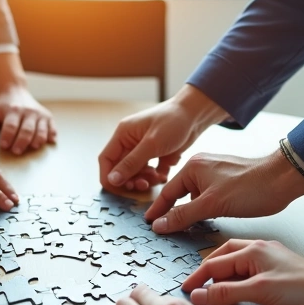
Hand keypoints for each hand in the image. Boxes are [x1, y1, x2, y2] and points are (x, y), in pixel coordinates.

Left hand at [0, 85, 56, 154]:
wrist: (15, 91)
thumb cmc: (2, 107)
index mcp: (13, 111)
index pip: (11, 125)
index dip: (8, 136)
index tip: (4, 146)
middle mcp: (28, 112)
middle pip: (27, 129)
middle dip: (22, 141)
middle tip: (16, 151)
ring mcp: (39, 114)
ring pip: (41, 130)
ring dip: (38, 139)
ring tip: (32, 147)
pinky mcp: (48, 117)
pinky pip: (52, 127)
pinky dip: (51, 135)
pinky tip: (49, 141)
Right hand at [98, 85, 227, 190]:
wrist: (196, 114)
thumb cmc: (173, 121)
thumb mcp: (151, 144)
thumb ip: (131, 163)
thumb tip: (112, 179)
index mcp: (123, 135)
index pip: (107, 159)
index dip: (109, 176)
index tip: (118, 189)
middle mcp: (131, 142)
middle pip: (121, 168)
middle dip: (130, 180)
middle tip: (142, 186)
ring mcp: (144, 148)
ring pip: (136, 172)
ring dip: (143, 179)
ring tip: (156, 179)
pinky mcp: (158, 154)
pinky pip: (151, 171)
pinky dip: (156, 177)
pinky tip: (163, 176)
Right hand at [144, 150, 303, 233]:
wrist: (282, 179)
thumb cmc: (250, 188)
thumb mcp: (211, 205)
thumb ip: (183, 215)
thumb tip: (159, 224)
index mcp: (192, 167)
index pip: (168, 192)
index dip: (158, 209)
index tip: (148, 221)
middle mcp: (201, 165)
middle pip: (180, 193)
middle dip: (174, 210)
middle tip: (164, 227)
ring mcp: (215, 171)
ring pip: (195, 195)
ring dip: (191, 210)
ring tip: (184, 226)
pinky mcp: (227, 178)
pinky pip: (207, 195)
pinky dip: (204, 207)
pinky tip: (207, 218)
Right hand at [183, 239, 303, 304]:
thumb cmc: (303, 289)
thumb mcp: (259, 291)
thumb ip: (227, 292)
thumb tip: (200, 295)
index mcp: (252, 249)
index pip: (215, 263)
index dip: (198, 278)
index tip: (186, 291)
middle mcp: (258, 251)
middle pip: (222, 258)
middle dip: (206, 272)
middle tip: (193, 288)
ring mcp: (267, 261)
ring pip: (234, 265)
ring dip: (220, 276)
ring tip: (207, 289)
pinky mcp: (275, 273)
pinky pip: (246, 273)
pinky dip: (234, 281)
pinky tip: (232, 290)